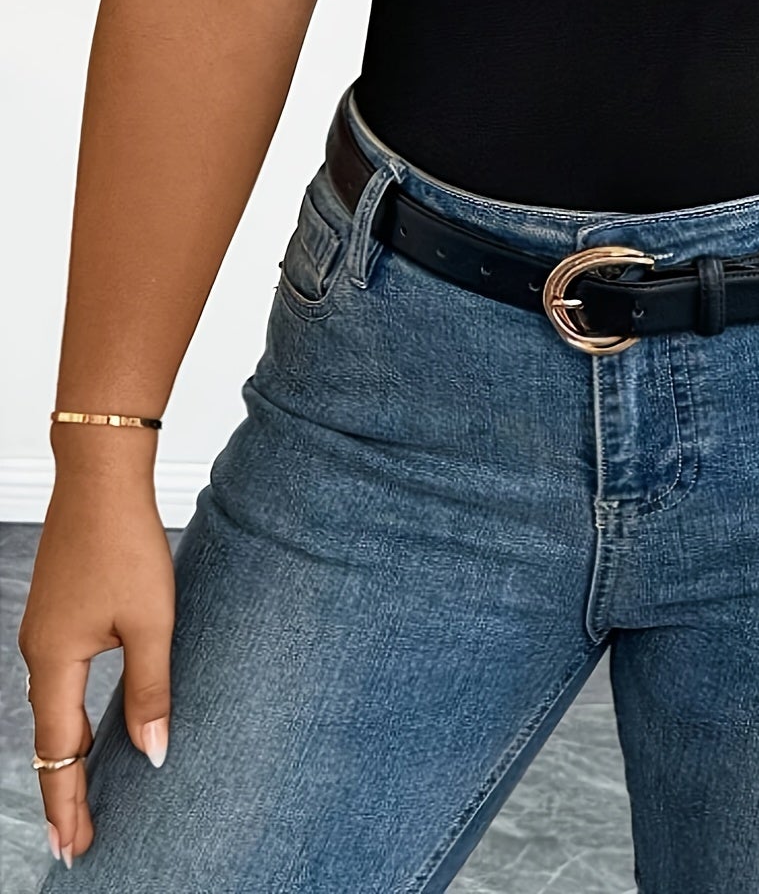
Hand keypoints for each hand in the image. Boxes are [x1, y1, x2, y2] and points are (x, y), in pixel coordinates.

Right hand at [18, 471, 175, 865]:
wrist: (100, 477)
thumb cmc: (126, 542)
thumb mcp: (151, 622)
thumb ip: (150, 691)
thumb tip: (153, 755)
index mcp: (55, 662)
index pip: (59, 754)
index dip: (68, 803)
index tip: (75, 848)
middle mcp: (38, 652)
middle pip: (49, 739)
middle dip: (64, 790)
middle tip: (79, 838)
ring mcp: (43, 630)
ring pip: (53, 709)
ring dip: (69, 754)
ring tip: (86, 794)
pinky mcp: (57, 611)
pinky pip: (59, 681)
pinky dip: (70, 717)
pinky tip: (88, 725)